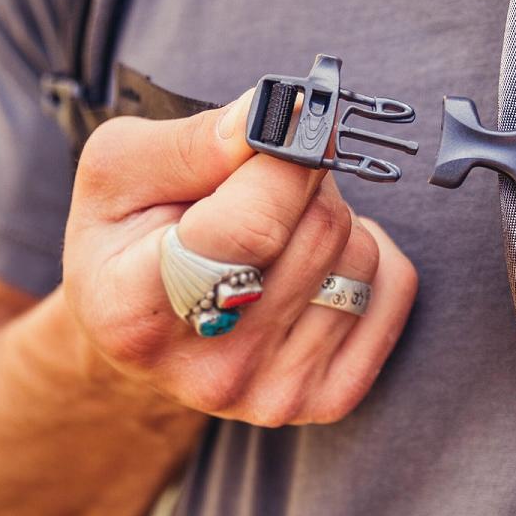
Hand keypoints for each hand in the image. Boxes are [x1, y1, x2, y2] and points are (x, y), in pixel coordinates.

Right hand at [63, 95, 417, 426]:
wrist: (146, 328)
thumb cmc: (129, 239)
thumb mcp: (120, 172)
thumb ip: (195, 142)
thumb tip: (278, 116)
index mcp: (137, 310)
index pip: (252, 227)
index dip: (286, 157)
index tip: (293, 118)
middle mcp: (209, 369)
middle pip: (320, 231)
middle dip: (306, 180)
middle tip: (270, 179)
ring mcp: (272, 394)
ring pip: (363, 257)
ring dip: (333, 220)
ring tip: (280, 230)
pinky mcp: (326, 399)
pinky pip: (395, 290)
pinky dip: (370, 260)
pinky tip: (316, 265)